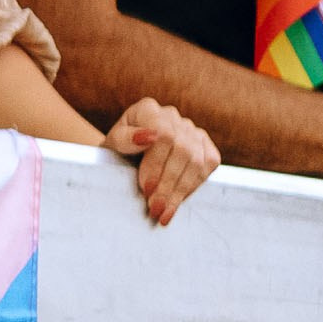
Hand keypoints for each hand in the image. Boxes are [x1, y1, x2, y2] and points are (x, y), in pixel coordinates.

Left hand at [102, 99, 218, 225]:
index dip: (157, 164)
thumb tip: (148, 136)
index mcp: (148, 110)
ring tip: (165, 211)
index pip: (163, 136)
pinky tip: (179, 200)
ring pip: (197, 160)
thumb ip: (125, 138)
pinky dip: (195, 185)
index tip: (146, 188)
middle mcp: (172, 116)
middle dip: (168, 184)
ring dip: (181, 190)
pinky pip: (210, 163)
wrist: (124, 155)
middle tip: (155, 208)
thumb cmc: (117, 150)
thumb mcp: (111, 145)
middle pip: (182, 151)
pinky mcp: (205, 144)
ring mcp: (191, 129)